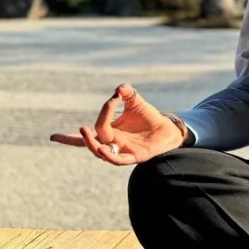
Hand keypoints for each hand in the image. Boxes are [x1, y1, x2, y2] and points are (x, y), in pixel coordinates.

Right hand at [50, 83, 184, 165]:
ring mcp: (122, 151)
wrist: (166, 130)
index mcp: (110, 131)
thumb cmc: (148, 118)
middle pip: (93, 143)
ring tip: (86, 134)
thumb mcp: (136, 102)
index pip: (96, 126)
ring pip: (102, 153)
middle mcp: (112, 143)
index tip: (116, 97)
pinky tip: (102, 150)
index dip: (105, 110)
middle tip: (81, 128)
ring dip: (93, 145)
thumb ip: (127, 93)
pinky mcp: (134, 157)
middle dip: (84, 138)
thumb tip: (120, 88)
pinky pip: (119, 160)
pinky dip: (110, 156)